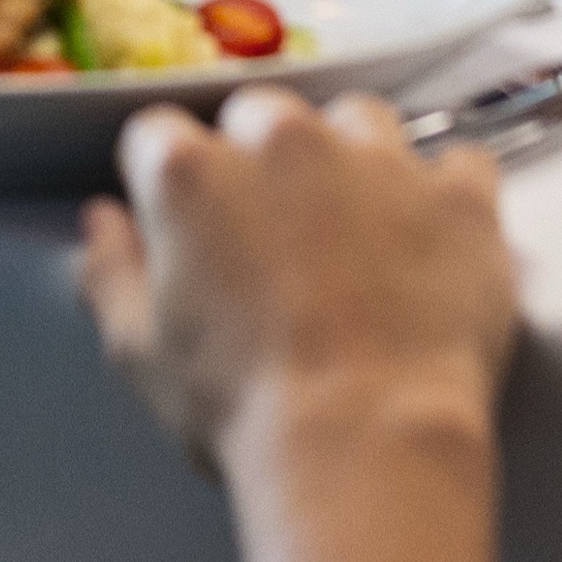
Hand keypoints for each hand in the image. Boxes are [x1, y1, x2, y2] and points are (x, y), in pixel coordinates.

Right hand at [84, 90, 523, 561]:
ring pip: (359, 121)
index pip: (159, 136)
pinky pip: (459, 165)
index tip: (190, 224)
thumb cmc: (242, 408)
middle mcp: (282, 139)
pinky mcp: (457, 195)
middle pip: (261, 116)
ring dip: (355, 160)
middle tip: (279, 239)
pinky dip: (447, 195)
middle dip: (264, 163)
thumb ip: (112, 272)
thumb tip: (101, 221)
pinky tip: (438, 240)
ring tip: (363, 230)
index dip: (171, 182)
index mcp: (191, 172)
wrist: (367, 445)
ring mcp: (377, 159)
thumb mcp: (141, 355)